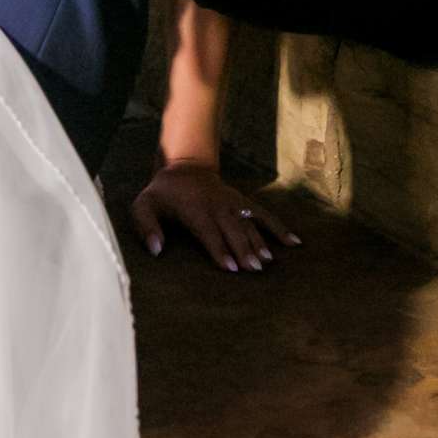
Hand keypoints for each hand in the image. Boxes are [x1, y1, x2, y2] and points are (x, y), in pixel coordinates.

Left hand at [130, 161, 300, 273]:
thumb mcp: (143, 205)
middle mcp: (217, 206)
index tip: (231, 268)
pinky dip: (279, 227)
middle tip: (254, 270)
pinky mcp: (242, 202)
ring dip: (259, 242)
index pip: (209, 232)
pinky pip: (263, 214)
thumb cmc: (162, 194)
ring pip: (249, 224)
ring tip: (268, 261)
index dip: (220, 250)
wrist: (185, 167)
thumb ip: (146, 227)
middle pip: (232, 230)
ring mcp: (232, 203)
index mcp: (194, 209)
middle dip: (243, 250)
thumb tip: (155, 251)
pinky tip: (294, 242)